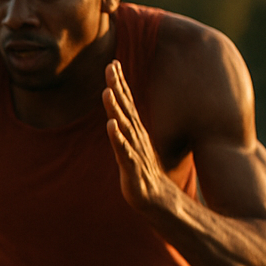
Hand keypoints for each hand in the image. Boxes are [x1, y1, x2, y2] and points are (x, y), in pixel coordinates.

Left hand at [104, 60, 173, 213]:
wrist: (158, 202)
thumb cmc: (143, 175)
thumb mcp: (133, 150)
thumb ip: (126, 133)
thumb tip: (117, 119)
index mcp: (135, 133)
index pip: (127, 104)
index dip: (119, 84)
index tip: (112, 62)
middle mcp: (136, 139)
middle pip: (126, 109)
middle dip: (117, 87)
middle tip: (110, 66)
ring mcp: (135, 153)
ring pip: (124, 128)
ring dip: (116, 109)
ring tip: (107, 92)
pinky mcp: (132, 170)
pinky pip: (124, 152)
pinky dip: (118, 139)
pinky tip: (111, 126)